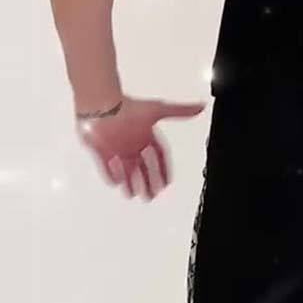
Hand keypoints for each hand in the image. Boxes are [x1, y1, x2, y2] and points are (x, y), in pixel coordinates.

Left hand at [75, 95, 206, 200]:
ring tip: (136, 195)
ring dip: (132, 184)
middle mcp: (133, 144)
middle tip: (152, 196)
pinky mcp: (103, 153)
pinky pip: (108, 170)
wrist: (102, 106)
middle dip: (149, 182)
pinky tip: (119, 184)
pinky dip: (113, 177)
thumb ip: (179, 111)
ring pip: (127, 172)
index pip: (158, 157)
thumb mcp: (158, 110)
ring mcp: (118, 149)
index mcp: (147, 135)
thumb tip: (201, 106)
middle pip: (144, 168)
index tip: (167, 183)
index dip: (163, 170)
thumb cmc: (129, 107)